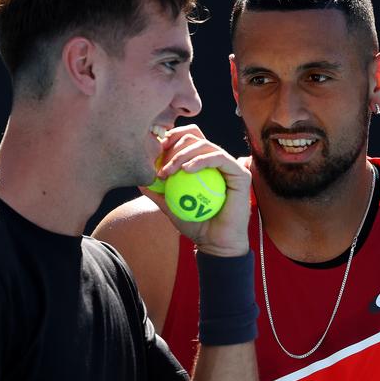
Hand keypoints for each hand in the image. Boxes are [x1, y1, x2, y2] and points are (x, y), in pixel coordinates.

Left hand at [140, 125, 250, 256]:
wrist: (215, 243)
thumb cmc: (196, 225)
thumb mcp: (170, 206)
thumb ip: (157, 192)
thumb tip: (139, 179)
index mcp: (204, 163)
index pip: (188, 139)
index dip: (172, 138)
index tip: (156, 151)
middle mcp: (218, 161)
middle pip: (195, 137)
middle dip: (174, 147)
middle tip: (162, 167)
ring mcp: (230, 166)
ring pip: (205, 145)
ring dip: (183, 154)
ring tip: (169, 171)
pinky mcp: (240, 173)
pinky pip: (219, 158)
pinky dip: (200, 160)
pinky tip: (186, 170)